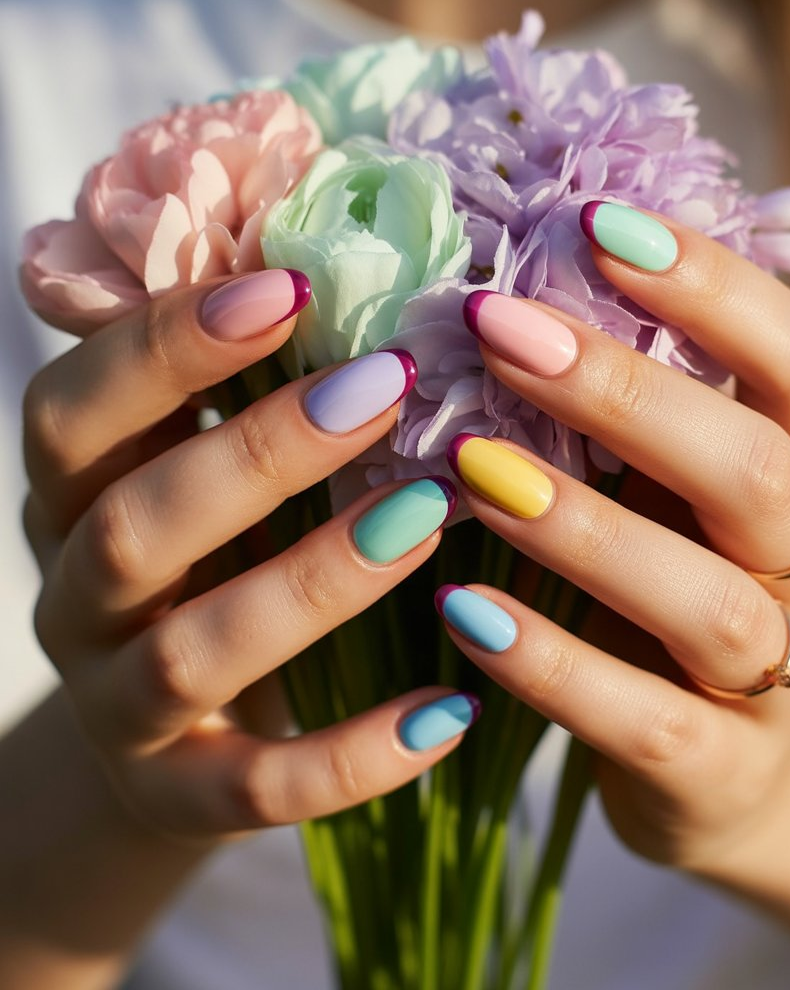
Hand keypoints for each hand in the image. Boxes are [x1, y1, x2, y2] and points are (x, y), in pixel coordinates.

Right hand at [23, 269, 466, 842]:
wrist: (181, 722)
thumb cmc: (219, 551)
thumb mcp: (210, 461)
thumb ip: (256, 383)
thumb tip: (376, 260)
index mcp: (76, 494)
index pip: (74, 410)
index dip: (166, 346)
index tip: (291, 289)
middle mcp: (77, 598)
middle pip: (132, 528)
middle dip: (258, 453)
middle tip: (385, 385)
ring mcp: (118, 705)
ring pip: (189, 654)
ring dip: (311, 582)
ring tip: (426, 519)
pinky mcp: (175, 794)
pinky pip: (252, 789)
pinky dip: (349, 757)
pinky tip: (448, 710)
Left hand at [438, 205, 789, 872]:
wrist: (739, 774)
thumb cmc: (679, 585)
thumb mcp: (675, 491)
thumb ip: (625, 411)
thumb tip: (505, 280)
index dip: (713, 286)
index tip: (595, 223)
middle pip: (757, 469)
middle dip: (627, 392)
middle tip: (501, 326)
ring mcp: (780, 677)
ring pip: (707, 600)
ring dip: (584, 528)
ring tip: (475, 468)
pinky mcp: (720, 772)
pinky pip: (642, 720)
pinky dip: (551, 663)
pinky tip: (462, 610)